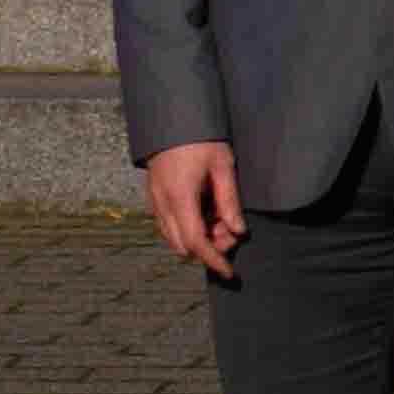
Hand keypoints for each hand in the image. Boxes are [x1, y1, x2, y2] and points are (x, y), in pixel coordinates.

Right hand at [143, 140, 243, 276]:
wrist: (172, 120)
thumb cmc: (202, 140)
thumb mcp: (223, 167)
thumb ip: (229, 201)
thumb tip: (238, 231)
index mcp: (179, 198)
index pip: (195, 242)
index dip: (213, 260)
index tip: (229, 273)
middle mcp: (162, 205)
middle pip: (183, 245)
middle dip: (209, 248)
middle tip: (232, 231)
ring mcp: (154, 202)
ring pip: (174, 237)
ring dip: (198, 238)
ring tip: (222, 219)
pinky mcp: (154, 198)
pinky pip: (169, 225)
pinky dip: (188, 228)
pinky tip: (207, 213)